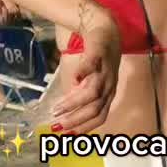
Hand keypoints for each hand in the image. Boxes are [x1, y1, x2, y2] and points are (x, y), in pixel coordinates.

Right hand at [51, 15, 120, 134]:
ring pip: (93, 91)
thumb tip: (63, 115)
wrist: (104, 31)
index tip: (67, 135)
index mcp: (108, 94)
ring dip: (74, 102)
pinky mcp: (99, 54)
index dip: (85, 127)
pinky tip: (74, 78)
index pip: (100, 117)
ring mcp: (105, 70)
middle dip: (76, 119)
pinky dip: (84, 72)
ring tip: (57, 107)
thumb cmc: (95, 62)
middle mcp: (109, 85)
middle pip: (96, 108)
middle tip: (58, 125)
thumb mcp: (88, 83)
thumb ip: (78, 97)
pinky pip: (93, 64)